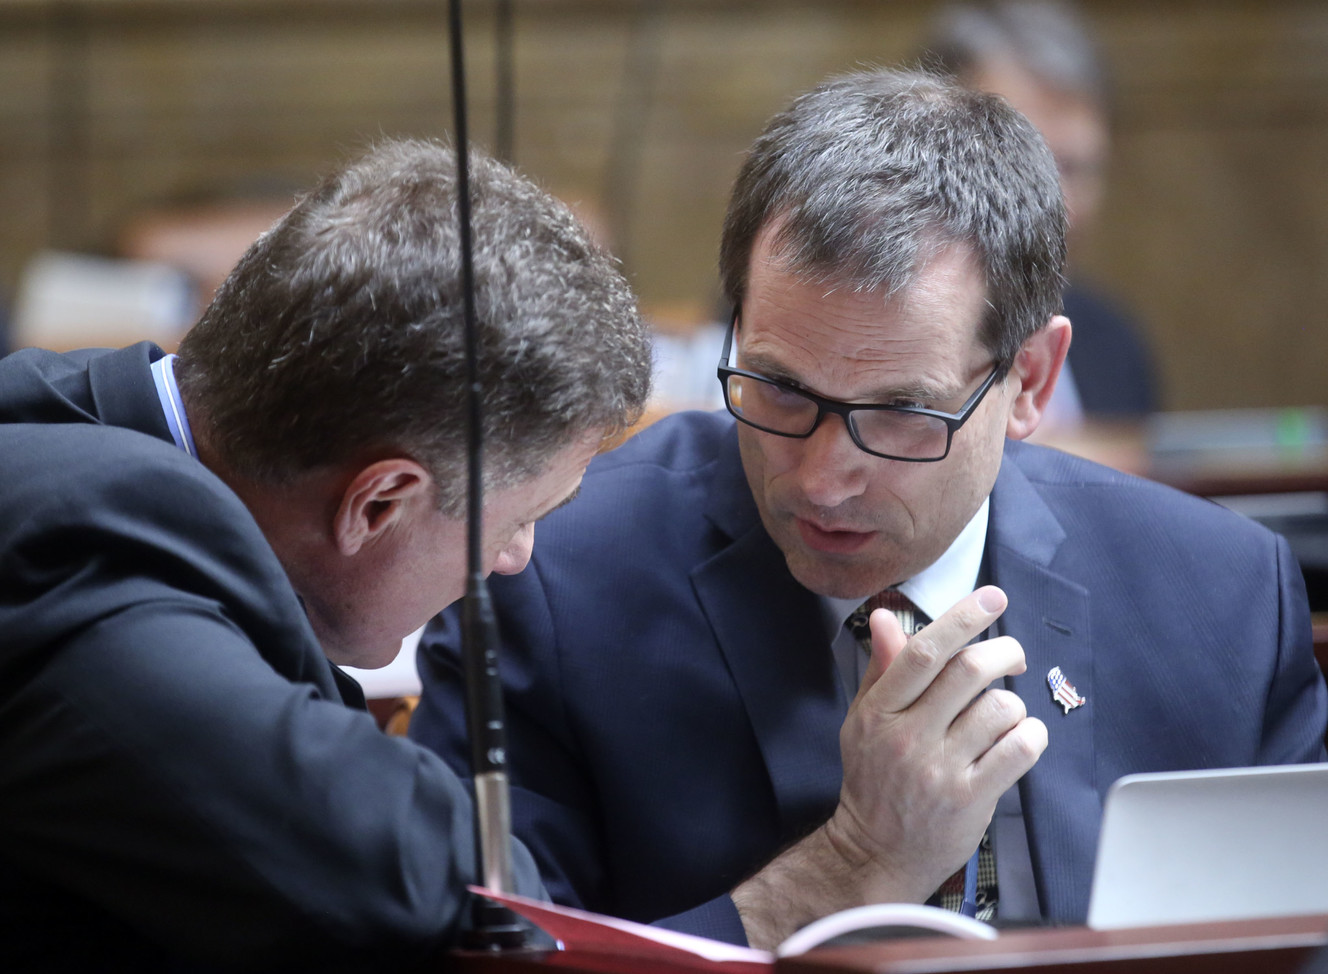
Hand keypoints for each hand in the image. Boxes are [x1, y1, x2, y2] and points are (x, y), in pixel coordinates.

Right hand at [833, 585, 1046, 896]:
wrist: (876, 851)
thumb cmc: (874, 779)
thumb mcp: (865, 719)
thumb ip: (883, 668)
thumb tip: (889, 618)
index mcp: (879, 711)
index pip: (922, 652)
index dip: (961, 618)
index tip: (991, 597)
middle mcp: (907, 736)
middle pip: (968, 671)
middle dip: (1003, 651)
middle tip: (1012, 654)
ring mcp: (940, 769)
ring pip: (999, 709)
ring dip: (1013, 702)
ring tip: (1004, 714)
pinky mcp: (971, 798)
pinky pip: (1019, 750)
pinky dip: (1030, 735)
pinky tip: (1019, 738)